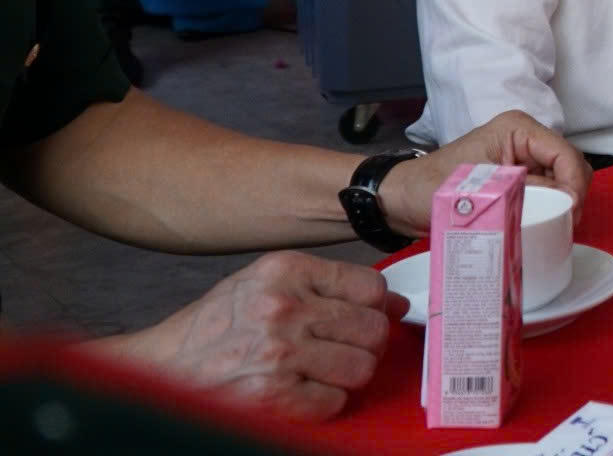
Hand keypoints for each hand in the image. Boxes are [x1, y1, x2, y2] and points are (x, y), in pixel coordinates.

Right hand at [89, 251, 402, 419]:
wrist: (162, 367)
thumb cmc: (214, 326)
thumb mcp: (265, 285)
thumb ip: (327, 287)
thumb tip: (392, 302)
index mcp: (285, 271)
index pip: (370, 287)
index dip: (374, 307)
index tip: (364, 317)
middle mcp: (284, 307)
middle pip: (373, 329)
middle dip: (365, 344)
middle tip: (341, 349)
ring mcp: (280, 352)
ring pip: (362, 367)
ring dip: (347, 375)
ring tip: (319, 370)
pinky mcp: (274, 394)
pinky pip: (335, 401)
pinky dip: (324, 401)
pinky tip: (301, 390)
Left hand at [378, 110, 589, 237]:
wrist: (401, 201)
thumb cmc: (428, 188)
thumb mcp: (478, 189)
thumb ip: (523, 191)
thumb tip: (564, 201)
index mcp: (518, 129)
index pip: (565, 153)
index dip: (574, 184)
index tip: (570, 214)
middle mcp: (526, 139)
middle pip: (570, 165)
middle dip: (573, 194)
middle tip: (565, 225)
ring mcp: (523, 159)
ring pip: (563, 179)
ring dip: (563, 203)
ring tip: (555, 228)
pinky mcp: (519, 178)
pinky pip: (547, 192)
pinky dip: (550, 208)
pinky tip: (542, 225)